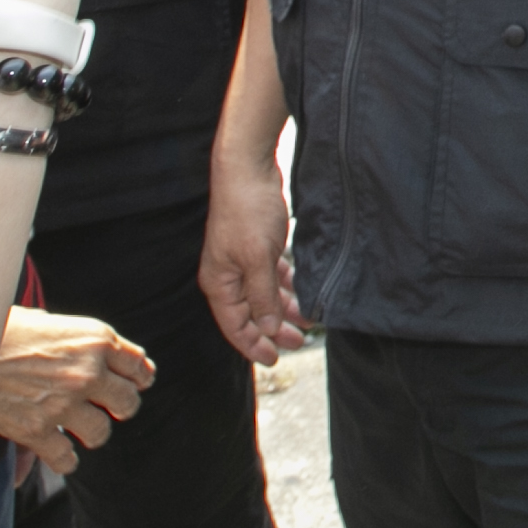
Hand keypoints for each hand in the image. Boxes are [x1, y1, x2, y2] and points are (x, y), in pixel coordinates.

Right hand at [0, 308, 152, 472]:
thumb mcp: (43, 319)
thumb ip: (73, 338)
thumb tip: (98, 351)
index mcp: (94, 338)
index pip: (138, 364)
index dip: (139, 376)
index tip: (136, 383)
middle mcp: (87, 371)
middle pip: (128, 402)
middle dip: (120, 407)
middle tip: (108, 409)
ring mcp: (63, 404)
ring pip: (101, 432)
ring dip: (92, 434)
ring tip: (80, 430)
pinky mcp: (36, 431)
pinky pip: (66, 458)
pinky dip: (64, 461)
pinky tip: (59, 455)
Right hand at [200, 149, 306, 362]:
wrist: (248, 167)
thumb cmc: (247, 210)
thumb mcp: (258, 259)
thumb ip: (262, 297)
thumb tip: (268, 329)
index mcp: (220, 283)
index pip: (235, 326)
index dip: (253, 345)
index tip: (274, 360)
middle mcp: (227, 275)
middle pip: (250, 314)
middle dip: (273, 331)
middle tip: (297, 343)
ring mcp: (241, 260)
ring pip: (263, 295)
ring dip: (284, 309)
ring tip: (308, 321)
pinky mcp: (257, 246)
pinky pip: (271, 276)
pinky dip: (286, 287)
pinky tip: (302, 293)